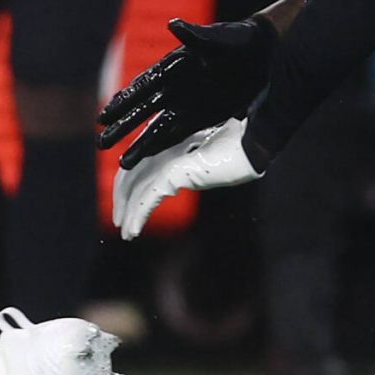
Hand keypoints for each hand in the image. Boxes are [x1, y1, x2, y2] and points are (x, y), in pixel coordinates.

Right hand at [99, 16, 275, 166]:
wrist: (266, 53)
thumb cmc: (240, 42)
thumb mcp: (220, 39)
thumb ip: (196, 37)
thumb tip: (174, 24)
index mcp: (173, 66)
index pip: (142, 86)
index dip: (123, 100)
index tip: (104, 115)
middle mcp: (175, 88)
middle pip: (143, 111)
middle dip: (122, 127)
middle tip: (101, 143)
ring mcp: (187, 104)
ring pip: (156, 128)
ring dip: (139, 144)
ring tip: (119, 161)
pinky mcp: (203, 118)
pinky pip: (178, 136)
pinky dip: (162, 148)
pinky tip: (148, 161)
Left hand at [110, 117, 262, 238]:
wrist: (254, 142)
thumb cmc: (239, 147)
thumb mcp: (208, 158)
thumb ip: (191, 166)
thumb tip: (178, 182)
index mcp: (171, 145)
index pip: (140, 165)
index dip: (128, 185)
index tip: (126, 206)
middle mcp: (166, 149)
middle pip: (132, 174)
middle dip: (122, 200)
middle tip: (121, 224)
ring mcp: (170, 159)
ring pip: (137, 188)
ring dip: (128, 212)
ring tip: (127, 231)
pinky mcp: (176, 171)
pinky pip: (150, 196)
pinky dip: (138, 214)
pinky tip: (133, 229)